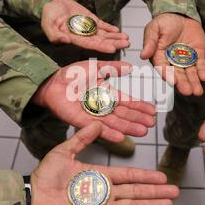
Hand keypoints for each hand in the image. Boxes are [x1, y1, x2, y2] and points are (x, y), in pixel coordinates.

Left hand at [31, 123, 178, 204]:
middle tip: (174, 192)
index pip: (128, 176)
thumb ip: (81, 138)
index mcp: (100, 176)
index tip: (161, 176)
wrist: (32, 196)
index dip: (145, 176)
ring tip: (168, 204)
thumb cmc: (46, 175)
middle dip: (155, 192)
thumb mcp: (64, 152)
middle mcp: (104, 193)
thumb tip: (96, 123)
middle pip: (135, 192)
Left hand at [32, 60, 155, 142]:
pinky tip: (120, 137)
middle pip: (124, 115)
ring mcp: (93, 115)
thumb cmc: (71, 74)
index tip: (152, 111)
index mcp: (107, 94)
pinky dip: (109, 133)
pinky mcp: (81, 122)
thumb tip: (130, 67)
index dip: (139, 106)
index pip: (127, 102)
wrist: (52, 82)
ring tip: (142, 132)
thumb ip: (113, 68)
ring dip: (128, 128)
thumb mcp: (95, 67)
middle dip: (138, 119)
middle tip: (151, 124)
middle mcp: (103, 107)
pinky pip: (97, 129)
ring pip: (114, 123)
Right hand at [41, 0, 129, 52]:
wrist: (52, 5)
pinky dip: (110, 28)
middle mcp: (83, 36)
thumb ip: (55, 35)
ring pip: (104, 34)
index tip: (112, 49)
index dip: (101, 47)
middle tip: (126, 44)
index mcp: (74, 39)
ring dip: (115, 37)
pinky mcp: (90, 20)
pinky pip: (101, 25)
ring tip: (126, 39)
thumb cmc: (48, 17)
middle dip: (114, 43)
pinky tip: (118, 30)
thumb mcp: (48, 26)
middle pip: (101, 41)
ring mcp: (88, 28)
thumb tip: (65, 41)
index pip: (90, 45)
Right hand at [141, 13, 204, 95]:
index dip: (168, 74)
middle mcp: (172, 61)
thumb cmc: (164, 21)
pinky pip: (200, 65)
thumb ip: (150, 42)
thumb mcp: (154, 29)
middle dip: (183, 83)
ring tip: (197, 91)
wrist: (180, 13)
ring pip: (190, 73)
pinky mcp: (197, 55)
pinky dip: (202, 71)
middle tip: (188, 91)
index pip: (163, 68)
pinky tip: (204, 77)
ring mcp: (185, 59)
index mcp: (159, 57)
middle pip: (178, 74)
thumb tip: (142, 55)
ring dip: (194, 82)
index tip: (172, 81)